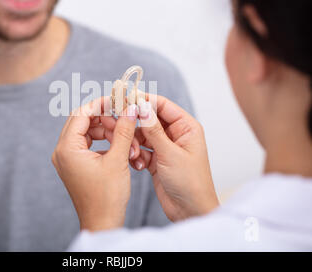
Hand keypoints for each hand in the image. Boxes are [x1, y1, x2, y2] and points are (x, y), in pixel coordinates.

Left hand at [52, 97, 138, 231]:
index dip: (100, 104)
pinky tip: (120, 149)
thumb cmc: (107, 197)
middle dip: (106, 119)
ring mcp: (67, 159)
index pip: (81, 114)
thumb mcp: (118, 159)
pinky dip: (104, 142)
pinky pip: (89, 144)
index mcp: (67, 149)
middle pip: (82, 121)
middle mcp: (62, 151)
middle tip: (125, 120)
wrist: (102, 223)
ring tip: (127, 142)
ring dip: (108, 132)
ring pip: (88, 132)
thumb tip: (130, 109)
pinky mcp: (75, 165)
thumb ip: (123, 130)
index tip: (118, 101)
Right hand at [101, 95, 218, 221]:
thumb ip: (153, 130)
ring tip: (134, 154)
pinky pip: (141, 150)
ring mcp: (165, 147)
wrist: (190, 212)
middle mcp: (176, 135)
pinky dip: (136, 155)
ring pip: (143, 136)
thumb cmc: (191, 183)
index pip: (163, 105)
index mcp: (186, 127)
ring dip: (135, 143)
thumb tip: (142, 107)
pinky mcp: (157, 160)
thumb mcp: (170, 154)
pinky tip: (137, 165)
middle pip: (150, 119)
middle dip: (136, 125)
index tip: (125, 98)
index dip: (144, 100)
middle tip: (121, 126)